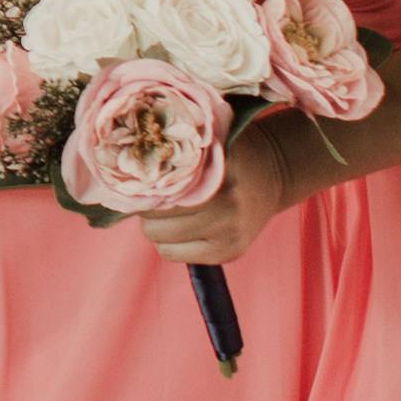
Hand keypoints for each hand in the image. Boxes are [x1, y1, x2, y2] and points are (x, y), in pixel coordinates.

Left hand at [142, 123, 302, 264]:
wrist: (275, 172)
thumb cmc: (229, 154)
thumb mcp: (205, 145)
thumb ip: (173, 152)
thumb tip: (124, 160)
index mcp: (217, 180)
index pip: (157, 198)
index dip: (141, 190)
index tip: (140, 182)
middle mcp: (227, 211)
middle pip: (154, 224)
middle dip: (147, 211)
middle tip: (154, 198)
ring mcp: (230, 236)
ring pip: (161, 243)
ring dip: (157, 229)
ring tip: (167, 212)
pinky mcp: (231, 253)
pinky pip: (175, 256)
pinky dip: (171, 243)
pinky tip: (183, 226)